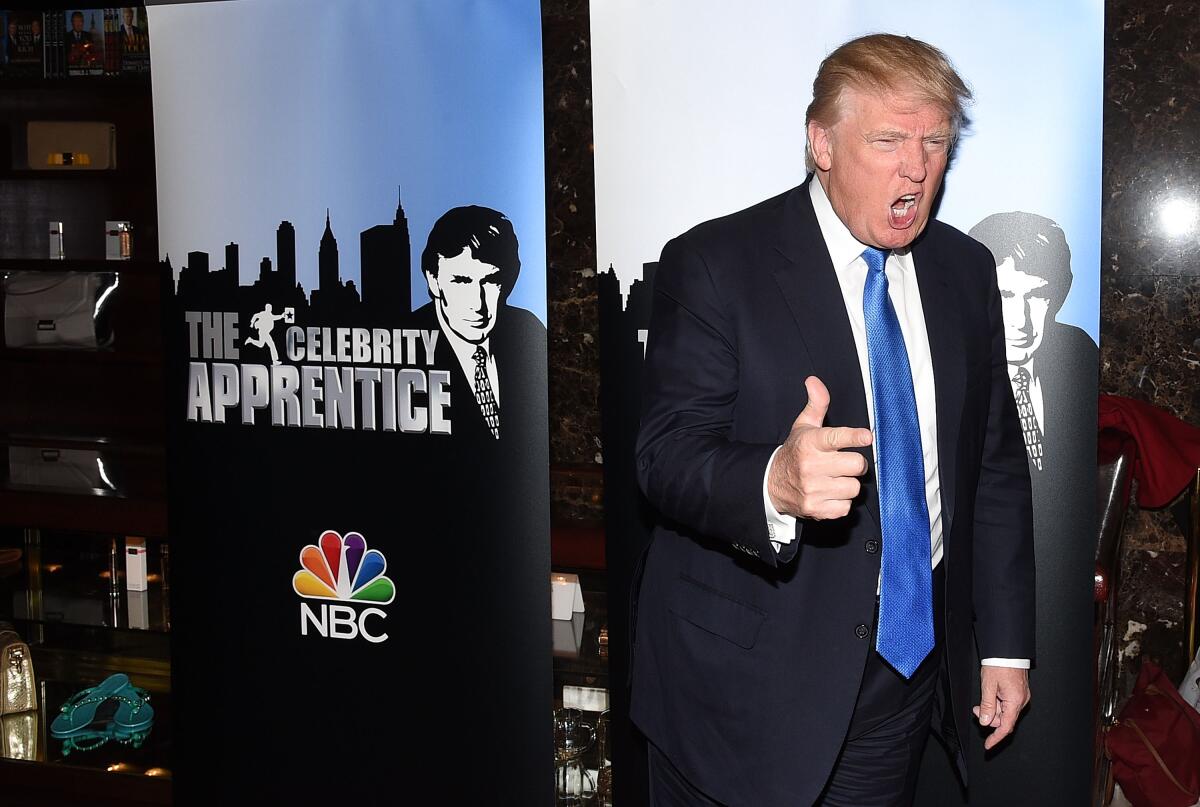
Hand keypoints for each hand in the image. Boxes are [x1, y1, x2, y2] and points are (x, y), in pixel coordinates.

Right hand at [767, 376, 872, 519]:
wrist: (771, 483)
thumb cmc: (795, 452)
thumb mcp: (803, 426)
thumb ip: (816, 404)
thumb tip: (814, 381)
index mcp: (810, 442)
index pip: (837, 438)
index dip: (854, 437)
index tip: (866, 436)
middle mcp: (811, 466)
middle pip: (856, 465)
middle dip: (855, 464)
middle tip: (844, 463)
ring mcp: (812, 489)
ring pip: (853, 487)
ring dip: (848, 484)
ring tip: (834, 479)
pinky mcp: (815, 508)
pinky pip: (845, 507)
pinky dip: (841, 502)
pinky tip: (829, 494)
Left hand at [973, 666, 1030, 749]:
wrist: (1007, 650)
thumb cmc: (999, 665)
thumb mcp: (988, 686)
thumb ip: (987, 706)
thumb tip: (985, 722)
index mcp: (1015, 701)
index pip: (1006, 727)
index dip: (996, 738)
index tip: (988, 745)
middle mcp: (1021, 701)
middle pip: (1004, 719)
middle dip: (989, 718)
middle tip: (976, 710)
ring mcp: (1021, 697)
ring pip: (1005, 712)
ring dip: (992, 710)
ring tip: (981, 700)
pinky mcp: (1019, 692)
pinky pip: (1007, 704)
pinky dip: (997, 704)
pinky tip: (990, 697)